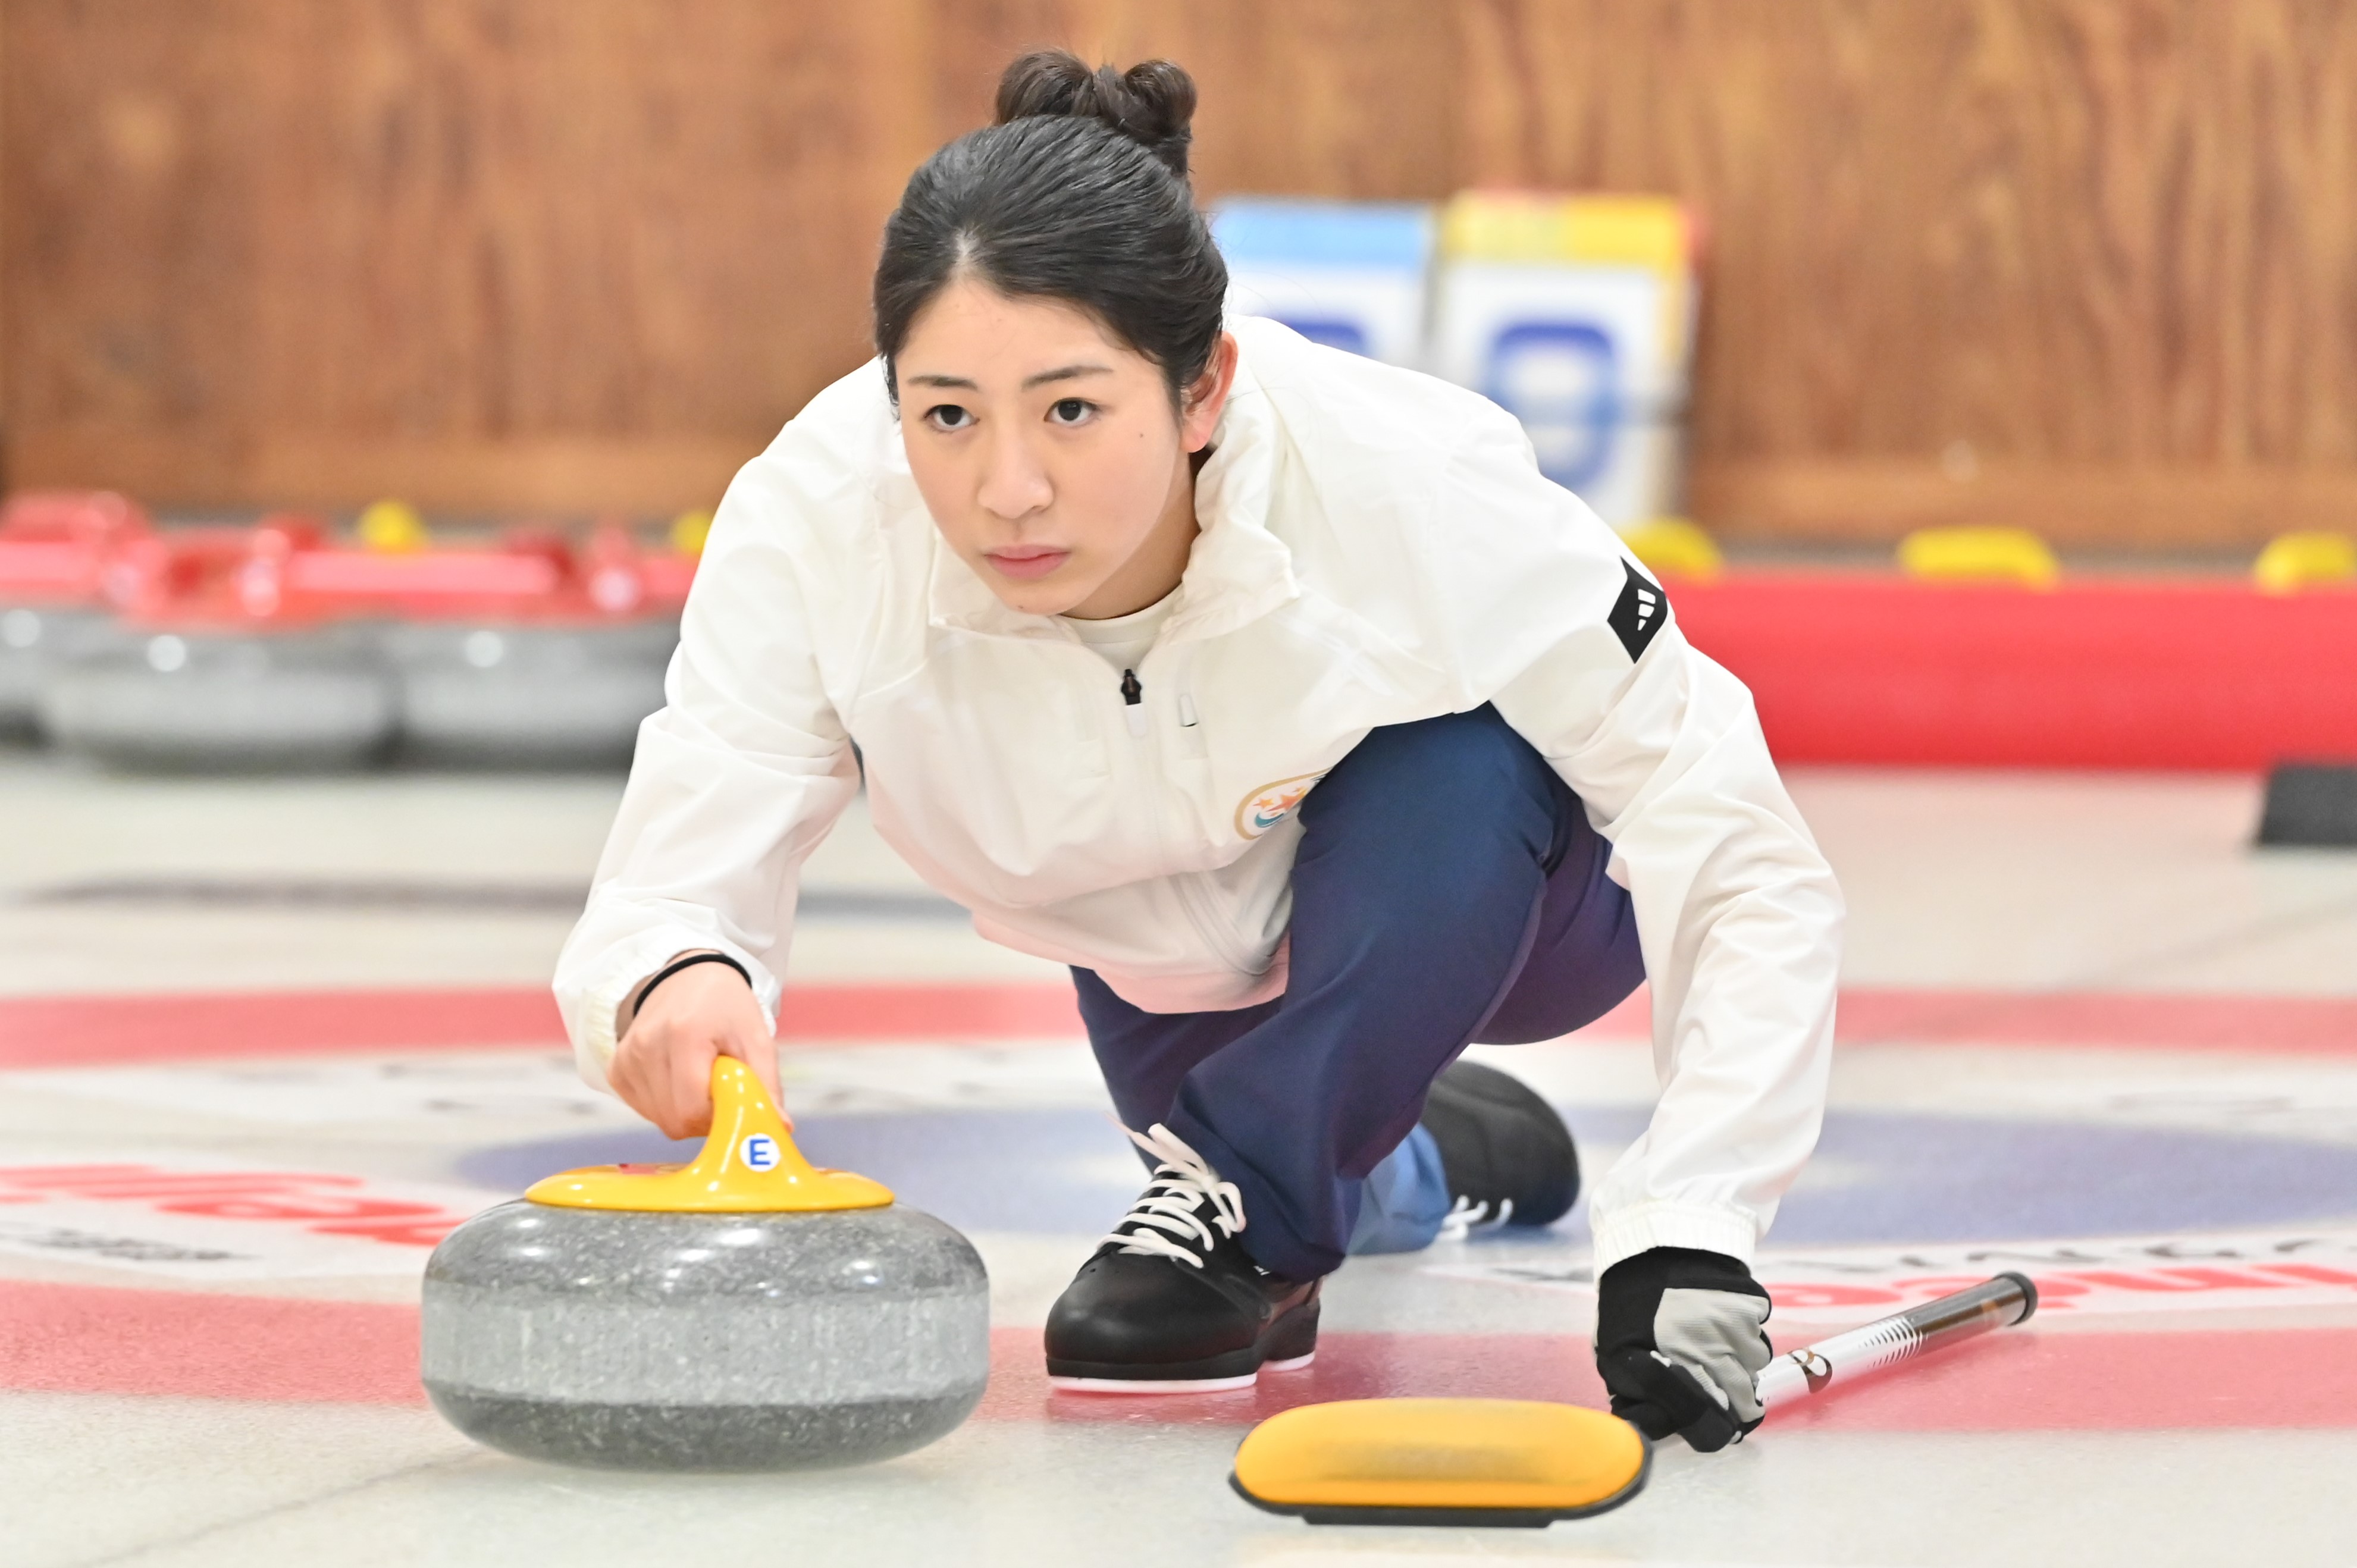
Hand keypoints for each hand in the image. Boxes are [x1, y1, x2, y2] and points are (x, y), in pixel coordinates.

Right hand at [608, 954, 782, 1139]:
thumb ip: (766, 1085)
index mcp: (684, 1036)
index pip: (692, 1111)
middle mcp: (646, 1046)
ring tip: (698, 1079)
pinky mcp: (616, 1067)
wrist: (689, 976)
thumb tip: (780, 1128)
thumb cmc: (727, 1008)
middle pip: (673, 1120)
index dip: (716, 1118)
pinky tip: (677, 1079)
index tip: (730, 1099)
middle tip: (718, 1092)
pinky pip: (642, 1108)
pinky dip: (664, 1104)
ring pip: (658, 1119)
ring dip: (683, 1111)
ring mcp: (626, 1057)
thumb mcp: (756, 1038)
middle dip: (702, 1118)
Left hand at [1594, 1246, 1772, 1451]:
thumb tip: (1653, 1428)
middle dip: (1734, 1404)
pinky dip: (1746, 1336)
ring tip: (1719, 1351)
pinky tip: (1723, 1325)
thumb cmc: (1629, 1306)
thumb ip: (1635, 1394)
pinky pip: (1759, 1335)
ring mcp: (1736, 1328)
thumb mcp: (1615, 1354)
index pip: (1711, 1424)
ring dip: (1742, 1367)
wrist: (1653, 1247)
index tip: (1715, 1427)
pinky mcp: (1751, 1305)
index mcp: (1677, 1369)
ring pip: (1754, 1367)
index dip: (1714, 1429)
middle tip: (1725, 1397)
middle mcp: (1712, 1352)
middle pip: (1741, 1400)